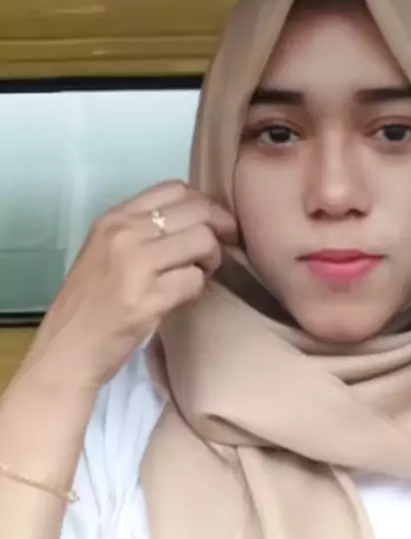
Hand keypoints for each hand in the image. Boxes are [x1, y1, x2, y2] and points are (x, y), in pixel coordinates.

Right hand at [19, 181, 236, 392]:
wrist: (65, 350)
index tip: (212, 223)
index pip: (175, 188)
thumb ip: (142, 231)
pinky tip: (185, 295)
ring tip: (201, 272)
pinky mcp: (149, 299)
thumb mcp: (105, 251)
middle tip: (218, 249)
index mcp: (114, 218)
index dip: (204, 203)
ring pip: (202, 240)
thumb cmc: (87, 303)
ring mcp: (136, 264)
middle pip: (196, 210)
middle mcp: (125, 233)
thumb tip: (196, 221)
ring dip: (212, 258)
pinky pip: (195, 279)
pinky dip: (198, 287)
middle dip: (218, 228)